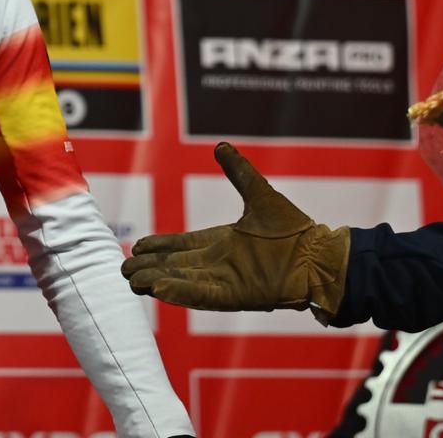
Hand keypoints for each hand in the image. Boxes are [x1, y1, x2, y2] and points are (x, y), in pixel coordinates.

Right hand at [120, 142, 349, 312]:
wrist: (318, 256)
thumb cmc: (294, 229)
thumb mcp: (259, 194)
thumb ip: (238, 172)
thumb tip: (221, 146)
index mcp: (223, 242)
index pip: (183, 245)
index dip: (161, 247)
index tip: (138, 245)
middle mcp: (221, 263)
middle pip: (177, 266)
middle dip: (151, 267)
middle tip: (124, 268)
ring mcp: (227, 281)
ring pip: (183, 281)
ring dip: (159, 281)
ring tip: (134, 280)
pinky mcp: (236, 295)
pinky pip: (203, 295)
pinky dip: (181, 292)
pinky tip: (160, 290)